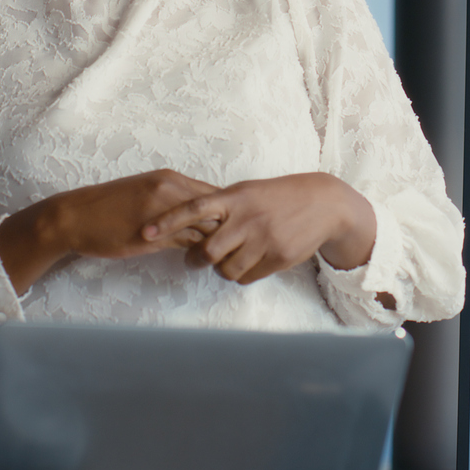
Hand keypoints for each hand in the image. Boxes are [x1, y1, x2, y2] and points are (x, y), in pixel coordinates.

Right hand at [0, 169, 220, 292]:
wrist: (75, 217)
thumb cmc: (108, 208)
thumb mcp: (145, 194)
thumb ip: (172, 199)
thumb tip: (197, 214)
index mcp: (170, 178)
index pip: (215, 193)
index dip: (227, 212)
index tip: (233, 228)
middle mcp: (170, 189)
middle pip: (218, 208)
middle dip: (231, 227)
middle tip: (238, 245)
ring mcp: (163, 212)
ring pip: (207, 227)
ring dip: (218, 243)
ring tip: (224, 257)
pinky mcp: (154, 236)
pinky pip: (189, 244)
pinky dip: (200, 255)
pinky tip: (201, 263)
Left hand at [142, 172, 375, 284]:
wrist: (323, 204)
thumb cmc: (278, 196)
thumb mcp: (247, 191)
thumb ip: (220, 205)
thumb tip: (187, 222)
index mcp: (234, 197)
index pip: (193, 208)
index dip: (168, 221)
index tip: (146, 232)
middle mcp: (246, 218)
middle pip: (207, 251)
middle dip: (194, 260)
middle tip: (193, 260)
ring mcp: (263, 240)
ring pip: (225, 269)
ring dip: (221, 269)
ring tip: (228, 258)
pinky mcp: (278, 258)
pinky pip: (246, 277)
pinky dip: (242, 274)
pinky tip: (249, 262)